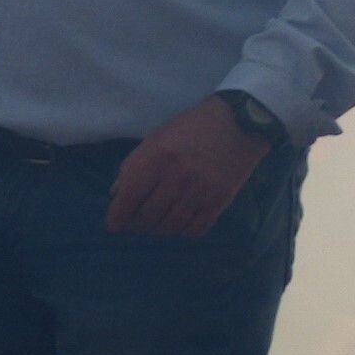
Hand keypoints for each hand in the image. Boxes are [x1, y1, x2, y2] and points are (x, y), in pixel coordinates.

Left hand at [106, 96, 274, 240]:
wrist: (239, 123)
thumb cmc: (191, 127)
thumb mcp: (156, 138)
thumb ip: (133, 166)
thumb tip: (117, 196)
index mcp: (158, 156)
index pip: (129, 197)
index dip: (117, 216)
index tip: (115, 225)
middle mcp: (178, 176)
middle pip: (148, 216)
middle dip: (137, 224)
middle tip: (138, 222)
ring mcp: (201, 190)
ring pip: (170, 226)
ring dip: (159, 229)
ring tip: (158, 223)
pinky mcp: (220, 200)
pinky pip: (194, 229)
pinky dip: (183, 231)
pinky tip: (181, 222)